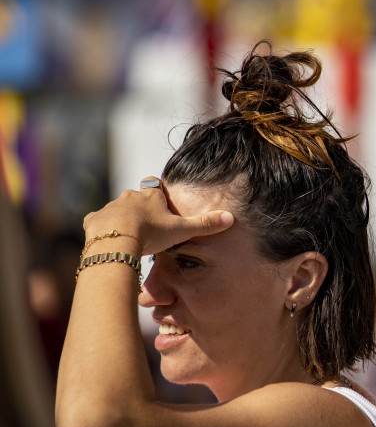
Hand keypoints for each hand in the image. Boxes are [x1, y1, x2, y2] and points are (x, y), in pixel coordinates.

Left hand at [83, 178, 233, 255]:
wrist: (117, 241)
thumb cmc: (152, 233)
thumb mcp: (182, 230)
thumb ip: (205, 224)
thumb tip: (231, 218)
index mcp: (151, 196)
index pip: (154, 185)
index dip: (157, 194)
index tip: (161, 206)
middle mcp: (130, 196)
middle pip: (136, 197)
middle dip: (140, 208)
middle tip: (148, 226)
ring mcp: (111, 207)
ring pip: (117, 209)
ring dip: (123, 219)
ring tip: (130, 237)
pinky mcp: (94, 219)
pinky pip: (98, 220)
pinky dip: (103, 227)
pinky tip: (109, 239)